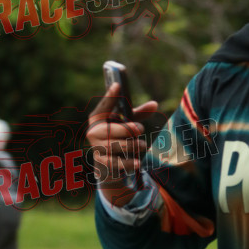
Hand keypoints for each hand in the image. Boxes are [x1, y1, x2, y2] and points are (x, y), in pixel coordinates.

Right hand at [86, 83, 158, 206]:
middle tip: (141, 128)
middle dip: (126, 129)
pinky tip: (138, 163)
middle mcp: (93, 131)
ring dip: (130, 145)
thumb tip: (154, 104)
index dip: (110, 96)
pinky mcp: (102, 162)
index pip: (103, 106)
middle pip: (110, 130)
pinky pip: (115, 163)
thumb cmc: (118, 136)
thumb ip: (139, 114)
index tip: (118, 85)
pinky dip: (127, 163)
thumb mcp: (126, 123)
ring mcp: (96, 147)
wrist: (107, 162)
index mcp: (98, 118)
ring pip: (113, 146)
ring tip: (143, 145)